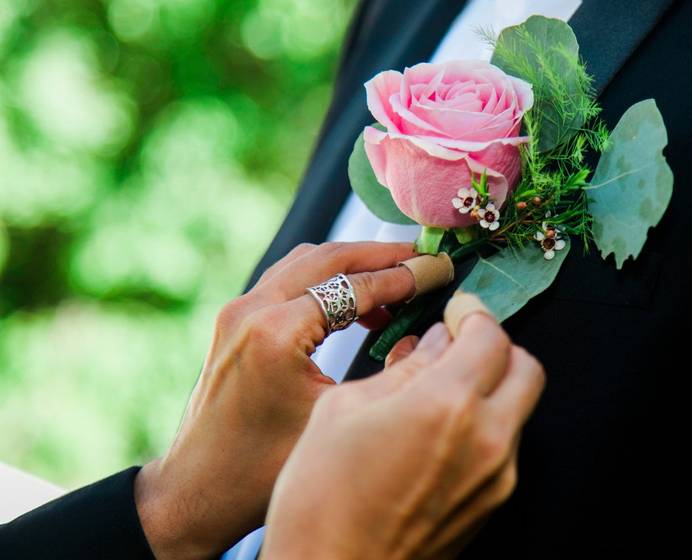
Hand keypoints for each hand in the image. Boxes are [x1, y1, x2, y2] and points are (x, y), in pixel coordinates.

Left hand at [134, 241, 417, 559]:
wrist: (197, 491)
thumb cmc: (263, 471)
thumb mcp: (337, 419)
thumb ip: (385, 372)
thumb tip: (430, 334)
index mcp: (276, 334)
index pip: (354, 286)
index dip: (404, 276)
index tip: (440, 267)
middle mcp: (252, 311)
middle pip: (329, 258)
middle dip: (381, 255)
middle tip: (422, 258)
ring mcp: (237, 312)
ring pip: (306, 262)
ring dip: (353, 265)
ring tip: (397, 279)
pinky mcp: (234, 321)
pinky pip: (289, 281)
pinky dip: (327, 282)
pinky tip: (359, 306)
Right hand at [262, 310, 545, 559]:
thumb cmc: (321, 502)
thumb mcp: (344, 410)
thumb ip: (402, 368)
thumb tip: (433, 343)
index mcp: (446, 405)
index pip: (491, 336)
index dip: (474, 313)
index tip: (457, 310)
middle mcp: (485, 440)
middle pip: (526, 368)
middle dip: (496, 346)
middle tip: (460, 342)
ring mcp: (495, 477)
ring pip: (519, 408)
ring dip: (491, 386)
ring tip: (442, 388)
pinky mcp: (491, 505)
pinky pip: (504, 445)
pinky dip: (484, 422)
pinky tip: (441, 428)